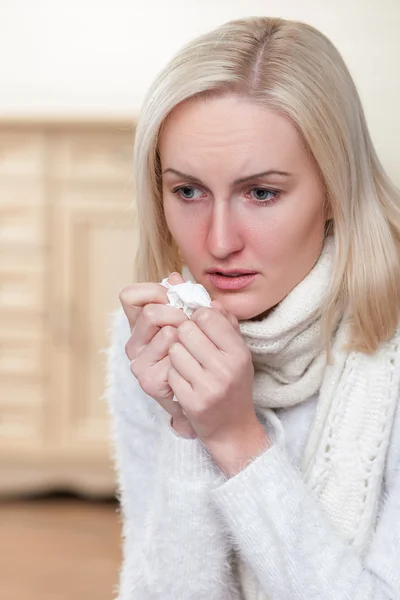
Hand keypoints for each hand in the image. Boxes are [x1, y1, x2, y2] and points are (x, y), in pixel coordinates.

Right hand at [119, 273, 195, 436]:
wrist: (208, 405)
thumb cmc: (203, 360)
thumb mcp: (199, 326)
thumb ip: (188, 301)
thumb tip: (175, 276)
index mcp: (141, 325)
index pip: (129, 295)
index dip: (153, 290)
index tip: (175, 297)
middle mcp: (134, 343)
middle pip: (151, 311)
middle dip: (180, 313)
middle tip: (194, 323)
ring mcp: (139, 363)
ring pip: (167, 332)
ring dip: (190, 337)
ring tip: (199, 349)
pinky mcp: (149, 381)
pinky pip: (176, 356)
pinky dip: (192, 358)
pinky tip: (196, 367)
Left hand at [167, 300, 267, 466]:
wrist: (232, 428)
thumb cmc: (233, 383)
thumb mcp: (237, 353)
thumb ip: (225, 325)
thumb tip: (210, 301)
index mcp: (239, 352)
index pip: (207, 316)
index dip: (197, 317)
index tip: (198, 326)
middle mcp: (225, 368)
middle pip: (186, 330)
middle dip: (184, 335)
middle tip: (190, 345)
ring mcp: (208, 386)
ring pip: (175, 350)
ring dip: (177, 354)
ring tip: (187, 363)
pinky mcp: (192, 402)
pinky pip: (170, 373)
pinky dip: (173, 374)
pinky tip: (184, 380)